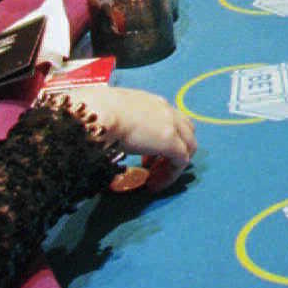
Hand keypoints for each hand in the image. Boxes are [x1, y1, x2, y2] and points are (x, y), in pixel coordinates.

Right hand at [77, 86, 196, 177]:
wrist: (101, 111)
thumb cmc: (98, 113)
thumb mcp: (113, 116)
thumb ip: (119, 126)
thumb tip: (110, 140)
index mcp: (152, 103)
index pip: (170, 120)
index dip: (162, 140)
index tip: (146, 157)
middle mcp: (166, 110)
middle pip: (186, 131)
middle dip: (175, 150)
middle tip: (154, 167)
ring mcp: (171, 125)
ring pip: (189, 145)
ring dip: (174, 163)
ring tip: (156, 179)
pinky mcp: (170, 141)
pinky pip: (181, 161)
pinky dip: (172, 174)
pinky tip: (155, 184)